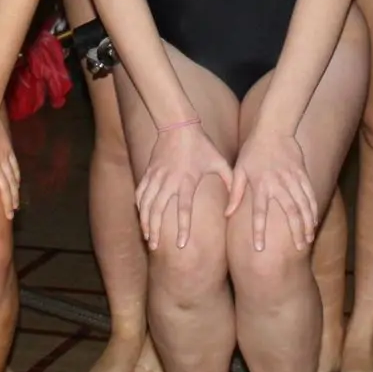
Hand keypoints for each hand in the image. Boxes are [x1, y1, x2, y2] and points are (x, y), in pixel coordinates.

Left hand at [0, 104, 20, 218]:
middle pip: (5, 188)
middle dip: (8, 203)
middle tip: (10, 216)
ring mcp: (4, 156)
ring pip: (12, 179)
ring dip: (15, 194)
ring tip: (16, 205)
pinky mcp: (9, 149)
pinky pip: (15, 168)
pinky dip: (17, 179)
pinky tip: (17, 184)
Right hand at [135, 122, 231, 250]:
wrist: (178, 124)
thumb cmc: (201, 144)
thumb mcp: (219, 161)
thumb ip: (230, 183)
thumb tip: (233, 207)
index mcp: (187, 181)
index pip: (183, 209)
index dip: (182, 228)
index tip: (180, 245)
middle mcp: (169, 181)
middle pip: (158, 211)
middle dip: (155, 231)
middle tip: (155, 247)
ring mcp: (156, 177)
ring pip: (146, 204)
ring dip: (145, 222)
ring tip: (147, 237)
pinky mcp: (148, 172)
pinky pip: (140, 192)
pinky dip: (139, 206)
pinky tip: (141, 216)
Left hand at [226, 128, 316, 252]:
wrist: (274, 128)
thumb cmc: (253, 150)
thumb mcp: (239, 169)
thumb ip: (235, 192)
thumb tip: (227, 214)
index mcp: (260, 185)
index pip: (259, 213)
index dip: (258, 231)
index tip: (259, 248)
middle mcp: (278, 184)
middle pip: (290, 212)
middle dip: (296, 232)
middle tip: (299, 249)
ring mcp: (293, 179)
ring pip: (304, 205)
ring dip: (307, 223)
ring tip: (309, 239)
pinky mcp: (302, 174)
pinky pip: (310, 194)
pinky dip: (313, 208)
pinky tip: (315, 220)